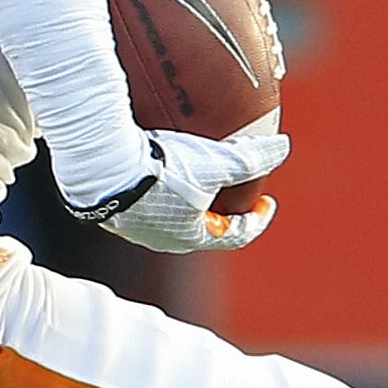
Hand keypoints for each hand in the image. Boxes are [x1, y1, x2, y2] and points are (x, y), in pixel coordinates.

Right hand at [87, 127, 289, 254]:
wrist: (104, 166)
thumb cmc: (163, 172)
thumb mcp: (217, 164)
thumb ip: (251, 159)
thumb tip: (283, 148)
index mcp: (193, 237)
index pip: (237, 235)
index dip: (258, 219)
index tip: (267, 202)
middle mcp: (165, 239)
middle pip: (206, 227)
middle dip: (223, 209)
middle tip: (234, 189)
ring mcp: (138, 226)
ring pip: (175, 216)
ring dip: (192, 199)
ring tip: (197, 173)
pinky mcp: (116, 208)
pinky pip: (148, 202)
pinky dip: (164, 189)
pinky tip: (159, 167)